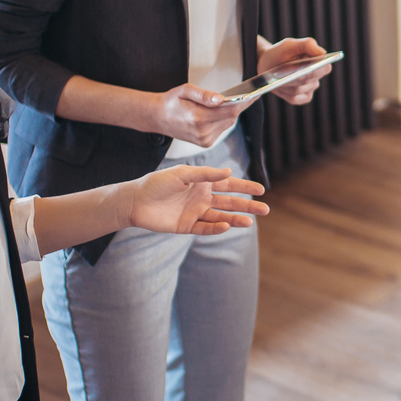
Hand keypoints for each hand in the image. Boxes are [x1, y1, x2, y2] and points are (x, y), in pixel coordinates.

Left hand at [125, 164, 268, 234]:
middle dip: (247, 206)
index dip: (245, 187)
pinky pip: (205, 228)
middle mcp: (202, 197)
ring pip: (221, 217)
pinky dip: (216, 228)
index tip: (261, 190)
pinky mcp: (186, 226)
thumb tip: (229, 172)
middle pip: (230, 202)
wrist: (134, 201)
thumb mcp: (182, 174)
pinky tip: (226, 227)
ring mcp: (195, 212)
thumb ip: (205, 174)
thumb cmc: (156, 183)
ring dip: (235, 219)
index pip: (229, 184)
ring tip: (249, 222)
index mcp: (202, 182)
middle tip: (265, 210)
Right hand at [144, 83, 247, 145]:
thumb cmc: (171, 102)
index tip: (254, 95)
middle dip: (237, 106)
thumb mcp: (185, 90)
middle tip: (242, 95)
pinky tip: (216, 113)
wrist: (158, 117)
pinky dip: (222, 120)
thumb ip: (204, 95)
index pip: (230, 111)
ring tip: (226, 102)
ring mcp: (204, 140)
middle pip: (231, 117)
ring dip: (229, 113)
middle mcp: (203, 132)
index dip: (244, 103)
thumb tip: (221, 99)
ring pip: (228, 123)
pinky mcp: (205, 143)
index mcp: (198, 118)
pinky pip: (222, 129)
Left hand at [255, 36, 329, 105]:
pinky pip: (295, 98)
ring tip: (277, 75)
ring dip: (287, 82)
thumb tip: (323, 53)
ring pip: (299, 89)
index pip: (325, 68)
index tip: (306, 66)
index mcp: (318, 61)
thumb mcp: (290, 45)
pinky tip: (279, 86)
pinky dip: (285, 92)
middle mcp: (316, 76)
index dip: (317, 68)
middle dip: (296, 74)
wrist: (266, 64)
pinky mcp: (301, 98)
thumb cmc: (279, 53)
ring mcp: (309, 88)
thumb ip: (307, 45)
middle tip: (284, 69)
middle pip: (309, 79)